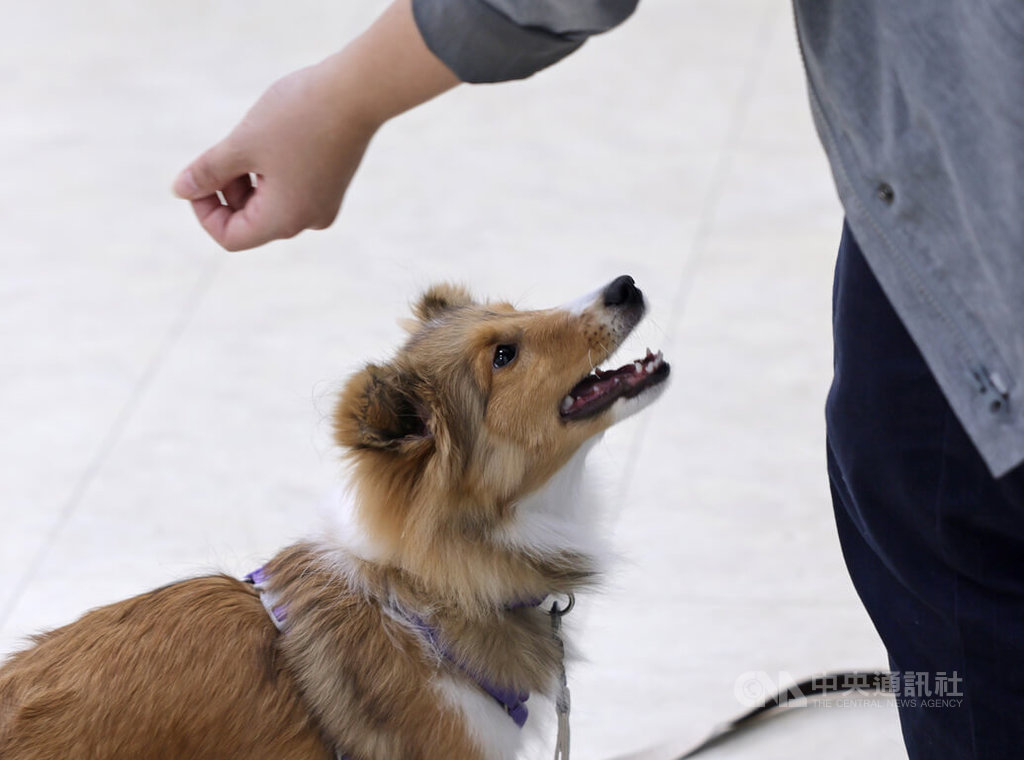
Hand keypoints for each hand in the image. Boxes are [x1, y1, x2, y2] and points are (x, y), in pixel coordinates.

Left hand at [172, 0, 458, 250]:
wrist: (357, 91)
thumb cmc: (297, 117)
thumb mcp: (242, 144)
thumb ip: (208, 172)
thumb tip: (179, 191)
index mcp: (284, 220)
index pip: (230, 237)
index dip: (204, 211)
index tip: (199, 174)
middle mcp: (307, 221)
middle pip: (250, 222)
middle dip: (228, 189)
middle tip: (228, 148)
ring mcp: (323, 205)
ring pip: (269, 204)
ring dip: (248, 178)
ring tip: (253, 139)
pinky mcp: (331, 187)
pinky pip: (291, 192)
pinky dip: (271, 173)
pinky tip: (275, 139)